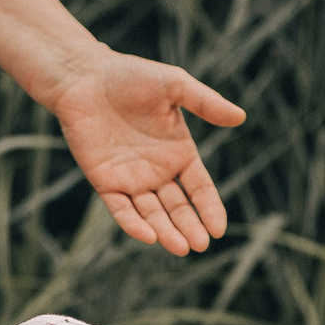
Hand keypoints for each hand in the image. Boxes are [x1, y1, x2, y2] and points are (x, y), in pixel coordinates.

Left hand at [46, 48, 245, 255]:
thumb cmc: (129, 76)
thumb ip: (205, 103)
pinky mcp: (105, 182)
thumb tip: (241, 117)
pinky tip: (148, 236)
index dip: (210, 208)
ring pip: (152, 214)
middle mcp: (158, 172)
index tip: (218, 228)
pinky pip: (121, 209)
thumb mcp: (174, 86)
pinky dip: (133, 224)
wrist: (84, 76)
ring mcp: (131, 179)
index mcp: (179, 153)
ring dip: (166, 232)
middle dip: (190, 227)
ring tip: (180, 247)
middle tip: (200, 244)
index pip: (200, 189)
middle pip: (178, 208)